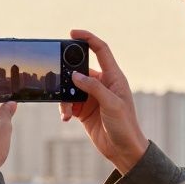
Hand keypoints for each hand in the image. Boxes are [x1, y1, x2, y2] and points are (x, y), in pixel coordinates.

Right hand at [60, 30, 148, 173]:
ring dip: (65, 98)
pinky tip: (66, 117)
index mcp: (114, 77)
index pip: (100, 50)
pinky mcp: (84, 110)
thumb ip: (93, 87)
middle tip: (59, 80)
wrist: (123, 150)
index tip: (72, 33)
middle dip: (67, 75)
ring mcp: (92, 97)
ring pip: (71, 88)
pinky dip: (64, 108)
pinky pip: (68, 103)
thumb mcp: (111, 104)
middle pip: (80, 70)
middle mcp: (102, 84)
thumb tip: (75, 75)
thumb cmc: (125, 125)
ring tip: (67, 111)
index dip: (88, 39)